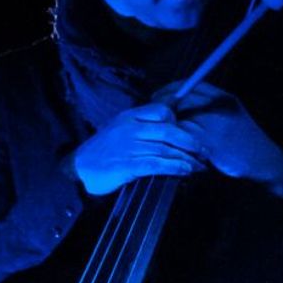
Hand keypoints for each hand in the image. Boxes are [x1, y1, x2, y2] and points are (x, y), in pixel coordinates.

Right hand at [71, 102, 207, 195]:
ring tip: (199, 165)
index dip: (177, 122)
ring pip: (165, 149)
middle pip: (169, 131)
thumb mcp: (118, 129)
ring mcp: (128, 147)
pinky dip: (174, 167)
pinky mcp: (127, 166)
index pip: (161, 111)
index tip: (187, 134)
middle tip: (204, 151)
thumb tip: (169, 129)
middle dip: (190, 141)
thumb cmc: (102, 151)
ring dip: (187, 158)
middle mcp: (129, 129)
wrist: (79, 168)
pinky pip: (156, 164)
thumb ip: (140, 126)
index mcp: (128, 117)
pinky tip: (185, 171)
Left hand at [154, 81, 282, 197]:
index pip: (190, 84)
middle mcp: (219, 108)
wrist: (264, 160)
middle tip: (156, 117)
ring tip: (166, 134)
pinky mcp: (210, 144)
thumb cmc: (243, 139)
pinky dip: (177, 142)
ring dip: (169, 127)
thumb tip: (175, 100)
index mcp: (224, 98)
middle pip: (181, 101)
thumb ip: (207, 105)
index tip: (157, 95)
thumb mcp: (230, 114)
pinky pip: (183, 139)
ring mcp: (215, 126)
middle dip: (164, 108)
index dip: (170, 89)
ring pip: (180, 121)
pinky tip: (176, 146)